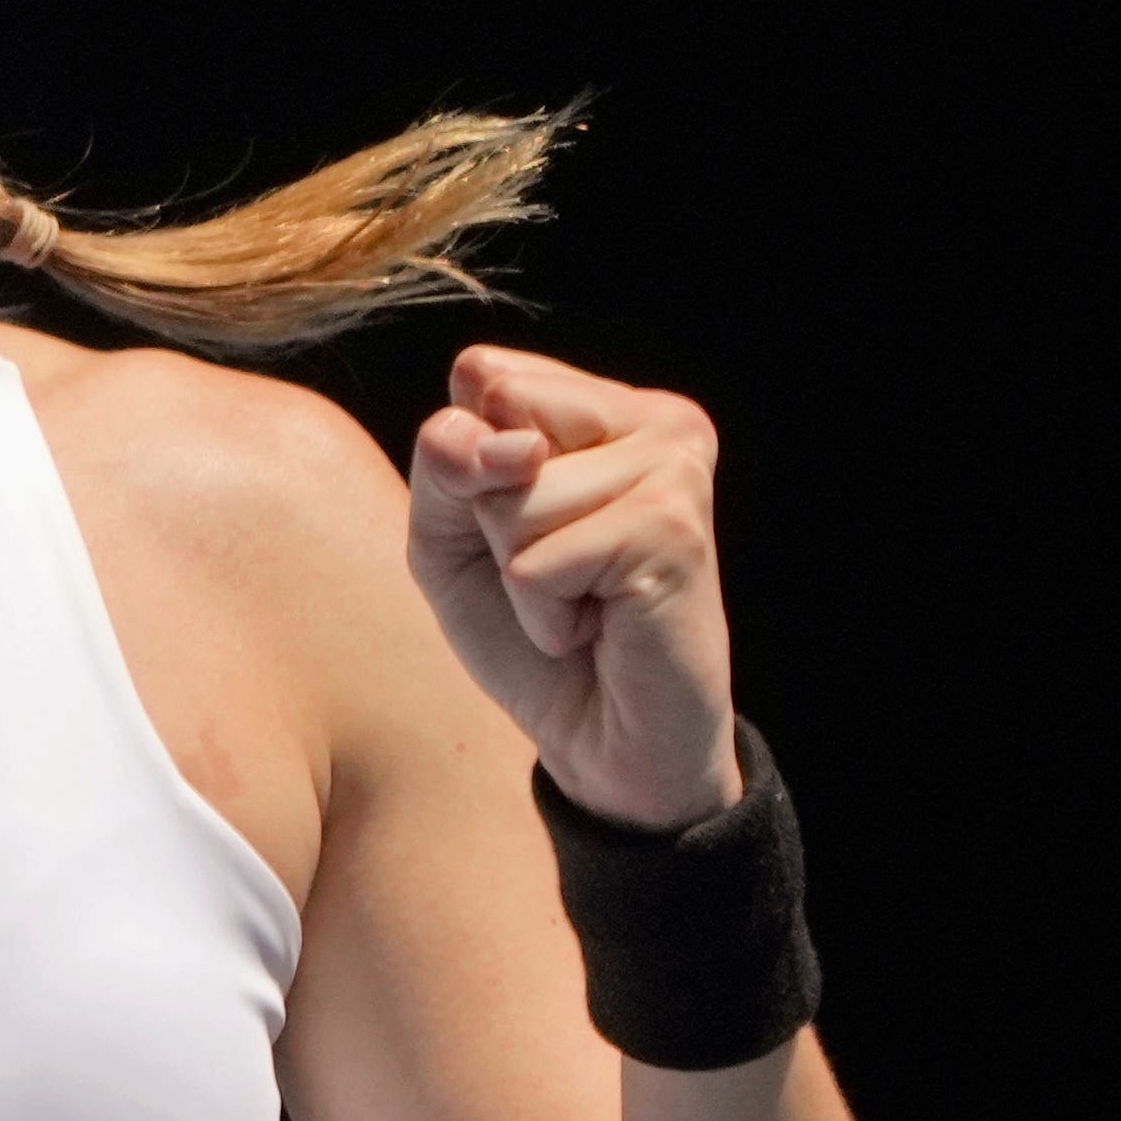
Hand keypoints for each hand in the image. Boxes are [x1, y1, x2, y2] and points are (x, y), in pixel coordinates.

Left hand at [404, 346, 749, 832]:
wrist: (610, 746)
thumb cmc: (533, 636)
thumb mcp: (451, 536)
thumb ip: (447, 462)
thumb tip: (514, 446)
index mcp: (609, 403)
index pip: (481, 374)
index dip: (468, 468)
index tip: (527, 531)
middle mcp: (657, 418)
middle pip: (494, 422)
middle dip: (494, 519)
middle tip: (559, 573)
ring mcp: (673, 467)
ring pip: (513, 497)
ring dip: (523, 578)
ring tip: (584, 605)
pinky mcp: (670, 529)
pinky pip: (535, 562)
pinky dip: (544, 616)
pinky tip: (600, 629)